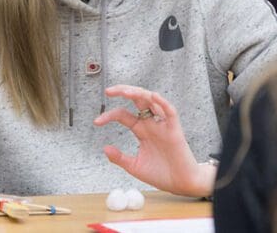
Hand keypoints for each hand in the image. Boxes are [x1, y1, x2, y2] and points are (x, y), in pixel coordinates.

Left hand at [94, 85, 215, 196]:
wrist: (180, 184)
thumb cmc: (160, 173)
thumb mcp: (135, 166)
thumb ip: (120, 158)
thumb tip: (104, 148)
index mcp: (141, 129)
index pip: (122, 114)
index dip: (109, 115)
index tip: (96, 122)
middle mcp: (151, 123)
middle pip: (137, 99)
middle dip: (123, 92)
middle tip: (108, 91)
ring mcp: (162, 125)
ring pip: (152, 101)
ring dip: (139, 93)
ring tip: (126, 92)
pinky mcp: (174, 130)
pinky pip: (170, 112)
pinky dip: (162, 102)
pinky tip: (153, 96)